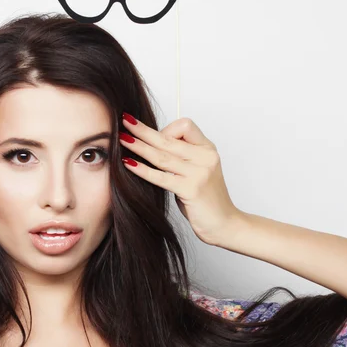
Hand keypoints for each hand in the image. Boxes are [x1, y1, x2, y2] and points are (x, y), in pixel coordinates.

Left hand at [119, 115, 243, 246]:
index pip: (184, 126)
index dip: (166, 129)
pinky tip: (129, 164)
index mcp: (207, 149)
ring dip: (139, 147)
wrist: (224, 224)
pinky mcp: (191, 189)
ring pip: (162, 156)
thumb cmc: (206, 201)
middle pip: (168, 139)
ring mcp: (199, 173)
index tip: (155, 140)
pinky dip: (142, 170)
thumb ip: (180, 159)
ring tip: (122, 140)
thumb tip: (152, 147)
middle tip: (125, 121)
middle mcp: (205, 157)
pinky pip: (161, 177)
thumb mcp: (197, 172)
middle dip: (143, 130)